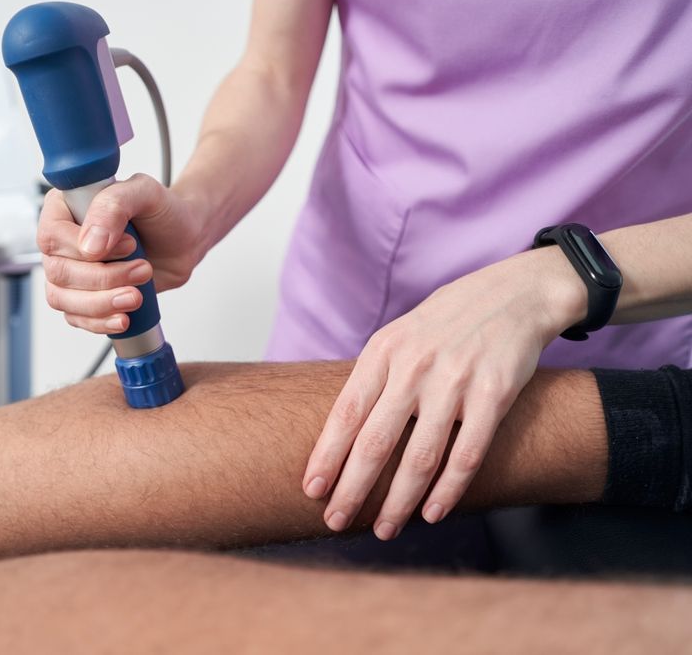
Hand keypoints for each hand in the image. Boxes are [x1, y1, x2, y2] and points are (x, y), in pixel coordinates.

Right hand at [37, 173, 205, 333]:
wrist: (183, 240)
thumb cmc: (162, 212)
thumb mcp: (144, 193)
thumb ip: (114, 206)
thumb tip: (90, 244)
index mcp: (66, 208)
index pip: (52, 235)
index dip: (84, 248)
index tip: (127, 246)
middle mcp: (63, 240)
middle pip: (58, 271)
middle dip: (103, 279)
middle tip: (141, 270)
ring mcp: (72, 270)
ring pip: (62, 299)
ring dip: (101, 303)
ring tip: (136, 296)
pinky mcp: (85, 295)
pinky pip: (76, 317)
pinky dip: (100, 322)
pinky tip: (123, 318)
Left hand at [302, 247, 587, 537]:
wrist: (513, 294)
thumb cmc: (445, 322)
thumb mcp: (398, 337)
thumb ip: (372, 379)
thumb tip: (338, 431)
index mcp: (383, 351)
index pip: (346, 412)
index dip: (327, 455)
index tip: (311, 489)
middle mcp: (414, 366)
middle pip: (376, 442)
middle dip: (352, 489)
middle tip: (336, 521)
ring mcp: (455, 382)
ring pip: (420, 457)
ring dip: (399, 501)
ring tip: (384, 530)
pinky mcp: (494, 395)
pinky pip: (467, 455)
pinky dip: (448, 490)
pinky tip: (432, 514)